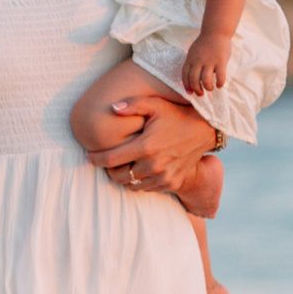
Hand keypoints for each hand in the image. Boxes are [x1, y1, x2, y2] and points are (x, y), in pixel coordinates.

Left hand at [89, 98, 221, 203]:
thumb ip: (133, 105)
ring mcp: (164, 177)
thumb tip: (112, 108)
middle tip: (105, 161)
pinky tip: (138, 170)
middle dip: (108, 170)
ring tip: (120, 166)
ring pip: (132, 185)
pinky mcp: (172, 183)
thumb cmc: (175, 115)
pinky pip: (147, 189)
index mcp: (146, 146)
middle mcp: (154, 165)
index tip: (89, 157)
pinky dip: (139, 182)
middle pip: (118, 176)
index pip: (111, 159)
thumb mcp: (155, 105)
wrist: (204, 131)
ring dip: (123, 177)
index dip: (96, 159)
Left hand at [181, 30, 231, 97]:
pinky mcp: (221, 61)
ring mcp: (210, 61)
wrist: (216, 31)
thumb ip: (193, 63)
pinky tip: (219, 85)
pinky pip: (220, 76)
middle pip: (194, 80)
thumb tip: (193, 78)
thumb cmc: (205, 43)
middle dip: (197, 90)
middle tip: (201, 94)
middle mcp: (198, 61)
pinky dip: (219, 83)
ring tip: (211, 88)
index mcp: (190, 59)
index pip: (185, 75)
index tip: (190, 92)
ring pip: (206, 80)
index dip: (186, 86)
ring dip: (208, 88)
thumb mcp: (194, 51)